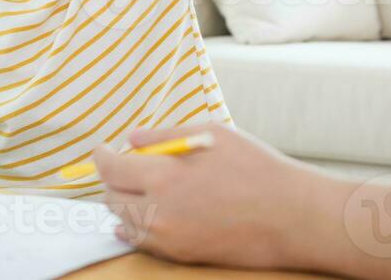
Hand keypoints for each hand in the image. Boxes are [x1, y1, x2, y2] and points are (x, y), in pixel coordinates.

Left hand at [96, 122, 321, 269]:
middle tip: (123, 165)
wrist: (289, 216)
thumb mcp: (211, 134)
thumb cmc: (255, 167)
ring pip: (124, 222)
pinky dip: (136, 227)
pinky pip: (143, 242)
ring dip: (124, 202)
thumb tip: (131, 139)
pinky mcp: (181, 255)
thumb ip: (164, 135)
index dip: (100, 156)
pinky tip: (143, 216)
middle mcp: (159, 212)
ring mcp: (169, 239)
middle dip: (112, 179)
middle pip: (111, 197)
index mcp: (164, 176)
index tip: (101, 149)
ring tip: (139, 186)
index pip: (110, 169)